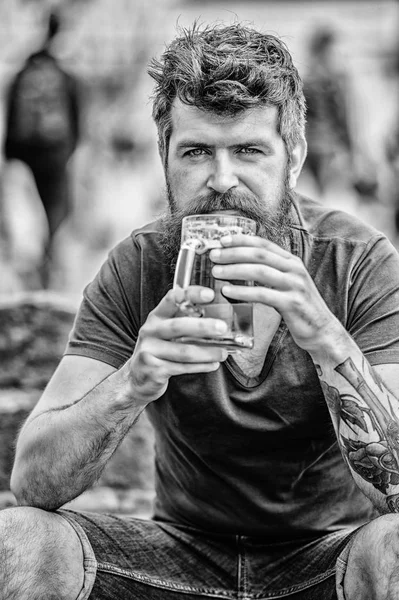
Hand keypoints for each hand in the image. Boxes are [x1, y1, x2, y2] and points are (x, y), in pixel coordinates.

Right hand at [126, 286, 227, 404]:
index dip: (191, 295)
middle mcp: (150, 331)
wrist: (137, 378)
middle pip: (178, 326)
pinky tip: (213, 364)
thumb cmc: (157, 350)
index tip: (209, 294)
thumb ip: (184, 322)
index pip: (172, 299)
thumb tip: (217, 319)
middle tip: (222, 328)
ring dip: (207, 352)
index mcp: (156, 317)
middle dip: (202, 326)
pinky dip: (201, 366)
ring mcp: (150, 351)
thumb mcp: (164, 332)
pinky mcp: (155, 370)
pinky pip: (183, 367)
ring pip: (183, 351)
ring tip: (223, 353)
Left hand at [210, 235, 342, 353]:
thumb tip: (239, 266)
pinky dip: (243, 291)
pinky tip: (228, 291)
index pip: (264, 244)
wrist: (322, 330)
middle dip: (234, 253)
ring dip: (235, 270)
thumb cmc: (298, 308)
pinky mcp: (292, 303)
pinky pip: (263, 294)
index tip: (222, 240)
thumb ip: (269, 274)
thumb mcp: (286, 285)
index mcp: (292, 262)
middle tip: (214, 255)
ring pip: (260, 271)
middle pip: (259, 255)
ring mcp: (295, 285)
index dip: (242, 240)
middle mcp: (295, 269)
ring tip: (216, 272)